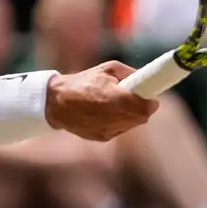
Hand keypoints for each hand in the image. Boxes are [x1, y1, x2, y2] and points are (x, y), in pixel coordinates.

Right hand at [44, 61, 158, 141]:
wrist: (56, 103)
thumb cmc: (83, 82)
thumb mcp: (107, 69)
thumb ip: (130, 73)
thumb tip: (145, 80)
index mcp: (117, 99)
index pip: (147, 107)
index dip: (150, 100)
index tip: (148, 94)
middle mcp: (115, 118)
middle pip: (142, 117)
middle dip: (141, 107)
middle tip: (133, 97)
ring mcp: (109, 130)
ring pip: (132, 124)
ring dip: (130, 115)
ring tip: (115, 104)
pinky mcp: (103, 138)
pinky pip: (120, 129)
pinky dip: (118, 121)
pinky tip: (105, 113)